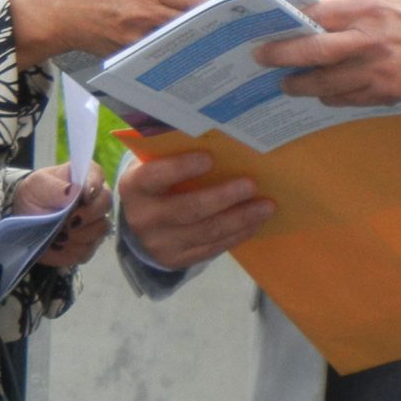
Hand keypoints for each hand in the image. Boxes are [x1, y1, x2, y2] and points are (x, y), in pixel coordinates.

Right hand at [9, 0, 210, 66]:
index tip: (230, 10)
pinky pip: (154, 53)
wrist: (51, 9)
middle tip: (226, 31)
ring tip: (208, 46)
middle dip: (209, 26)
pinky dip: (167, 53)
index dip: (215, 4)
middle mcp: (144, 11)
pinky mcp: (125, 53)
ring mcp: (135, 36)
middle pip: (190, 22)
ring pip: (175, 41)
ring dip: (191, 43)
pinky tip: (176, 55)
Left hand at [14, 162, 109, 269]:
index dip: (94, 185)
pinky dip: (70, 249)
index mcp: (85, 177)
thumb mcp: (38, 185)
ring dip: (77, 233)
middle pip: (105, 203)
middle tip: (67, 221)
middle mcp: (95, 198)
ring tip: (57, 233)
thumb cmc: (35, 195)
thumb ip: (56, 188)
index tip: (84, 196)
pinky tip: (57, 245)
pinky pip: (88, 249)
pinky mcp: (89, 244)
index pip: (98, 176)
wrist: (25, 220)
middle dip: (87, 214)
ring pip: (100, 229)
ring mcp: (95, 222)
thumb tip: (73, 192)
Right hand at [117, 150, 274, 272]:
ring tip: (266, 206)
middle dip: (223, 197)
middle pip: (188, 209)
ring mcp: (161, 244)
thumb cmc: (156, 183)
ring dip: (240, 218)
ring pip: (206, 232)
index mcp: (134, 187)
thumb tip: (217, 139)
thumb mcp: (152, 166)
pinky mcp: (177, 260)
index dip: (181, 168)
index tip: (210, 158)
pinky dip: (237, 234)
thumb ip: (172, 154)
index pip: (156, 177)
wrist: (138, 226)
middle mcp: (144, 218)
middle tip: (251, 185)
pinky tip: (255, 222)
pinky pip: (212, 248)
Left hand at [257, 0, 400, 105]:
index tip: (267, 32)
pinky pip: (346, 99)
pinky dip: (328, 96)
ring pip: (327, 84)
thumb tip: (299, 4)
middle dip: (283, 57)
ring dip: (300, 85)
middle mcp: (371, 41)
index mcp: (367, 8)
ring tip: (286, 82)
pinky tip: (319, 90)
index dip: (287, 26)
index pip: (316, 16)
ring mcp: (379, 71)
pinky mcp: (386, 93)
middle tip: (262, 59)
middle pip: (315, 52)